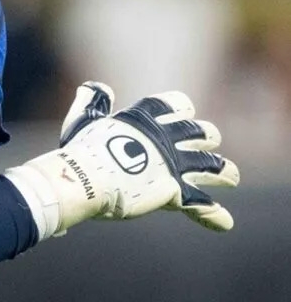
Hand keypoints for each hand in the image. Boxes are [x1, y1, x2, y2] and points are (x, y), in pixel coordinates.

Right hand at [5, 82, 239, 237]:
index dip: (183, 109)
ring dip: (224, 172)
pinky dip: (214, 215)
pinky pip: (202, 205)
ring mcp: (173, 166)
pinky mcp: (174, 192)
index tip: (183, 115)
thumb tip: (96, 86)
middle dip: (206, 139)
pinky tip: (225, 222)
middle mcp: (165, 139)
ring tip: (230, 178)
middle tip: (203, 149)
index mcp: (145, 119)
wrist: (81, 180)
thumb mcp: (83, 119)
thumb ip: (92, 101)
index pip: (177, 103)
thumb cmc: (78, 151)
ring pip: (213, 166)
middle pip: (203, 133)